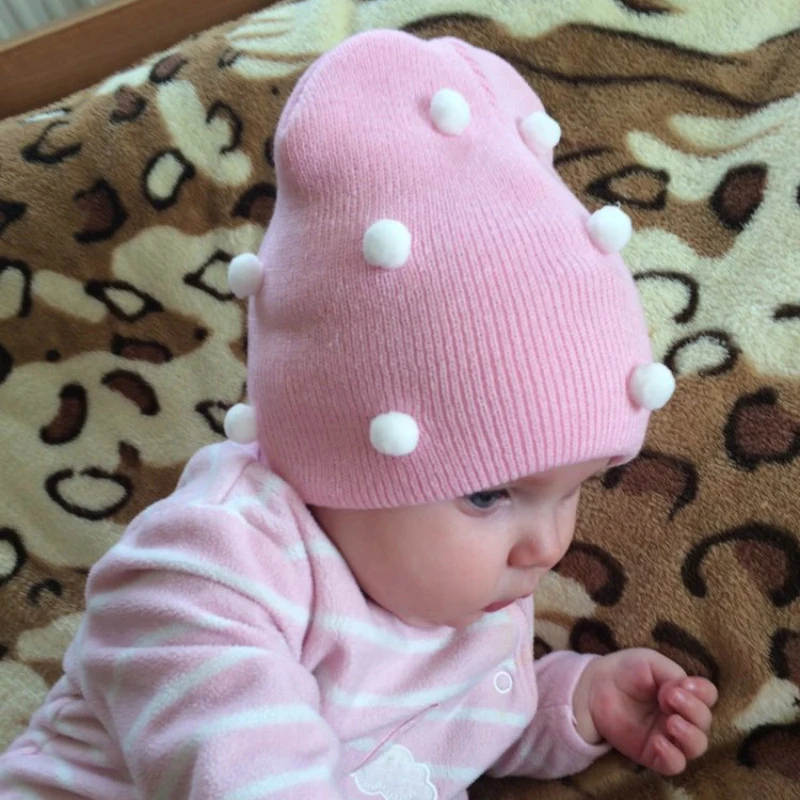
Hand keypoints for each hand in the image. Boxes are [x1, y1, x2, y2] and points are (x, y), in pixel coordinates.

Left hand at [572, 648, 717, 775]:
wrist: (595, 687)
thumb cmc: (625, 671)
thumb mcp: (649, 662)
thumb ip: (672, 673)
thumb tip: (684, 691)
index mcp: (684, 692)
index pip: (708, 696)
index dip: (702, 692)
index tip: (683, 685)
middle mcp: (681, 715)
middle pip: (705, 722)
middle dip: (693, 710)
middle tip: (669, 697)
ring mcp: (668, 736)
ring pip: (696, 747)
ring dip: (690, 735)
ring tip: (671, 722)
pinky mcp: (653, 754)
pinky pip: (674, 765)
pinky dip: (672, 756)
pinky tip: (658, 741)